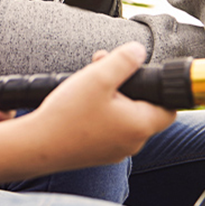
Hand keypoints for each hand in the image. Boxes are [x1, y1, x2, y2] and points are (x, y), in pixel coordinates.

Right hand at [31, 42, 175, 165]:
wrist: (35, 147)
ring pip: (125, 118)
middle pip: (144, 110)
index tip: (144, 75)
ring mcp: (115, 151)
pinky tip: (81, 101)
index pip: (169, 109)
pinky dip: (102, 113)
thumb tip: (139, 51)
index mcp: (140, 126)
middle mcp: (132, 143)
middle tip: (105, 68)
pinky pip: (109, 129)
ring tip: (89, 80)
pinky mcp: (98, 154)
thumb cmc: (67, 115)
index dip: (161, 90)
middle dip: (128, 85)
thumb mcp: (98, 77)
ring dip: (113, 96)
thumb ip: (124, 60)